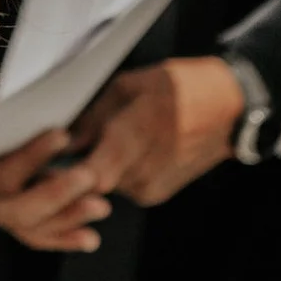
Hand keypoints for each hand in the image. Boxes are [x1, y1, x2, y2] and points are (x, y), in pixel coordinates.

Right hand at [0, 88, 116, 253]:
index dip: (28, 159)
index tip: (60, 134)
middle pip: (18, 209)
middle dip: (58, 194)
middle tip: (91, 177)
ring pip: (31, 225)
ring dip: (68, 218)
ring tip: (101, 207)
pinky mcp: (3, 213)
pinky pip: (34, 233)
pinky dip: (62, 236)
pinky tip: (89, 237)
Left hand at [68, 58, 243, 208]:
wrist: (231, 108)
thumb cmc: (181, 88)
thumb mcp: (128, 86)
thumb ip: (92, 117)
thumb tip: (65, 137)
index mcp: (133, 139)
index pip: (87, 176)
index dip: (63, 171)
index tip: (50, 158)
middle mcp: (142, 173)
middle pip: (90, 182)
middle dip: (76, 165)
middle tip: (70, 144)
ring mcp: (151, 188)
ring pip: (106, 185)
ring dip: (98, 167)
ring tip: (107, 139)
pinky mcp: (157, 195)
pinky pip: (122, 186)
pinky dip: (117, 171)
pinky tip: (127, 149)